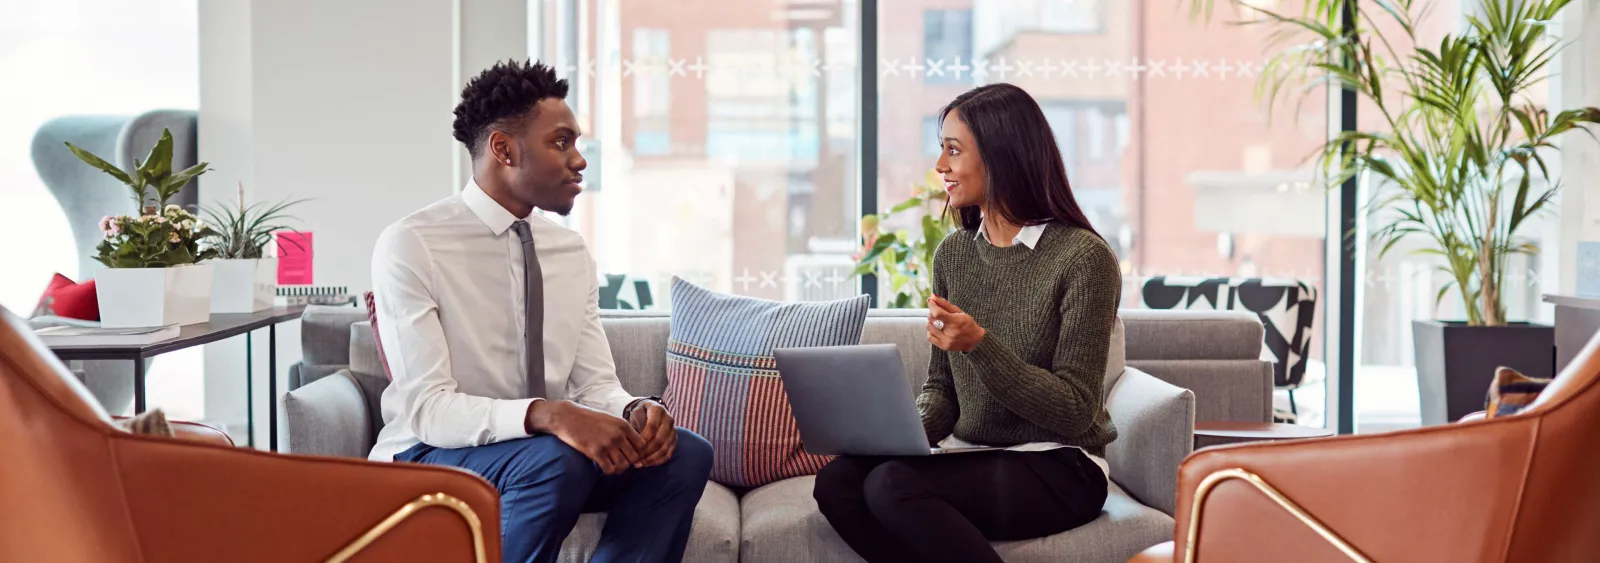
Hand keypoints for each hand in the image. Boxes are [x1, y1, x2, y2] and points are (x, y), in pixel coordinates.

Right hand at [527, 400, 646, 474]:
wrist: (568, 417)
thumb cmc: (589, 419)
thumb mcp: (611, 420)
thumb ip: (623, 431)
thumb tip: (635, 446)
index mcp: (624, 425)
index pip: (642, 445)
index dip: (639, 453)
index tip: (632, 456)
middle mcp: (618, 435)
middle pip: (634, 457)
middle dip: (630, 462)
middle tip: (622, 462)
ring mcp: (607, 444)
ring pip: (623, 465)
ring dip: (619, 468)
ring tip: (614, 466)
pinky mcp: (595, 452)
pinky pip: (610, 469)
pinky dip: (609, 471)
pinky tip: (605, 467)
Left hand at [627, 401, 676, 467]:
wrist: (649, 411)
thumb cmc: (639, 414)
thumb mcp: (634, 414)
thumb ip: (635, 426)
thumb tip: (633, 444)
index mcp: (658, 410)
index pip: (652, 426)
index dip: (643, 438)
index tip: (634, 447)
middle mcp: (668, 419)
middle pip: (660, 439)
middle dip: (647, 451)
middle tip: (635, 459)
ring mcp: (673, 431)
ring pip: (665, 448)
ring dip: (651, 459)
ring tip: (639, 464)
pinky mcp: (674, 440)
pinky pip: (668, 454)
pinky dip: (658, 461)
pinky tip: (647, 464)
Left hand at [927, 295, 985, 352]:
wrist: (975, 341)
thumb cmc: (967, 324)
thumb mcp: (959, 312)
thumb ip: (945, 304)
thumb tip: (932, 296)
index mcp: (956, 322)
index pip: (938, 313)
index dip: (932, 305)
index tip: (930, 301)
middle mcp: (950, 332)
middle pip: (932, 319)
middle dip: (932, 312)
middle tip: (937, 312)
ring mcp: (946, 341)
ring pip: (929, 327)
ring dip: (931, 322)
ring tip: (939, 321)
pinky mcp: (943, 346)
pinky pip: (929, 336)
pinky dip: (931, 331)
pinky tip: (937, 329)